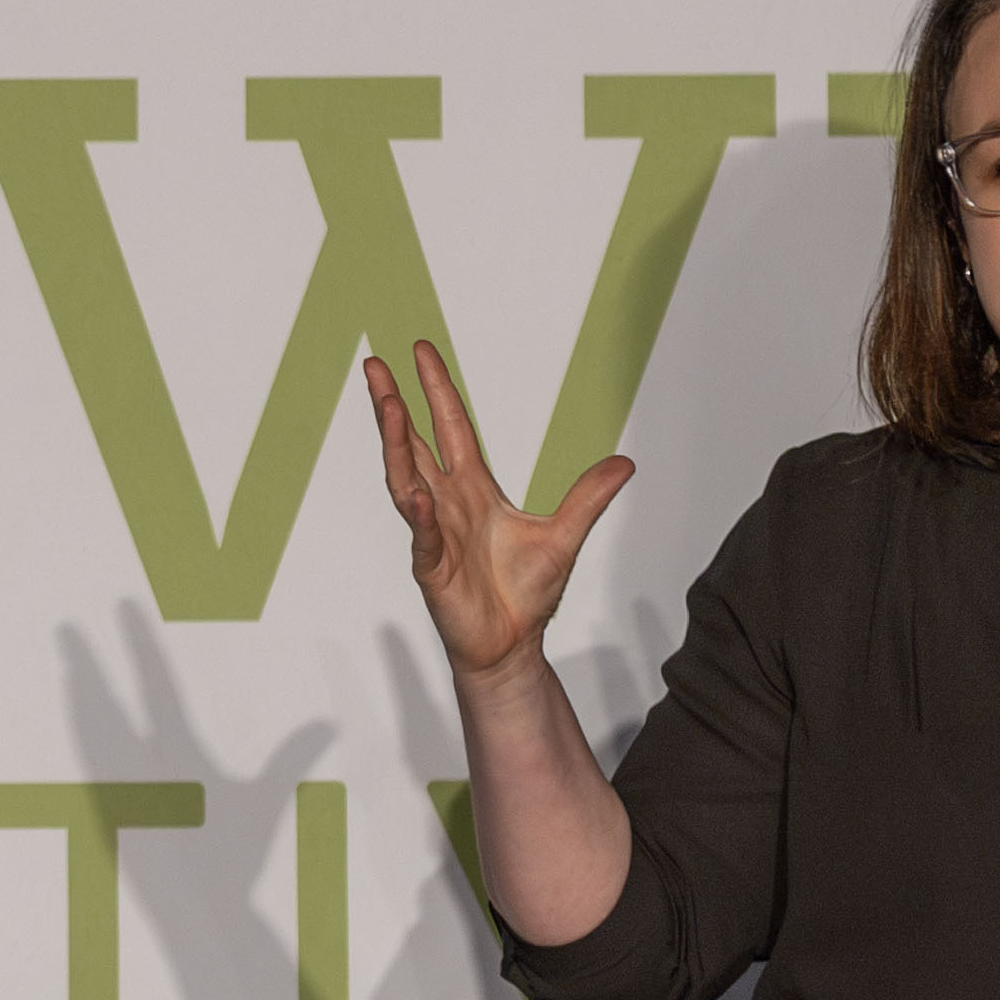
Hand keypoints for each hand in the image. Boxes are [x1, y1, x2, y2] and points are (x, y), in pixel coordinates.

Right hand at [365, 336, 630, 682]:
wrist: (511, 647)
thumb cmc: (526, 595)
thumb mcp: (565, 537)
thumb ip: (589, 498)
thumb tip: (624, 464)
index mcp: (474, 490)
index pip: (450, 428)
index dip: (436, 391)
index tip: (421, 352)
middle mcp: (448, 504)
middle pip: (413, 444)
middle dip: (393, 405)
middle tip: (376, 365)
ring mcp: (436, 533)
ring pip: (407, 480)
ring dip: (395, 445)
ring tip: (387, 408)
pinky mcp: (434, 568)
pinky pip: (425, 536)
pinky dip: (422, 516)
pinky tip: (419, 495)